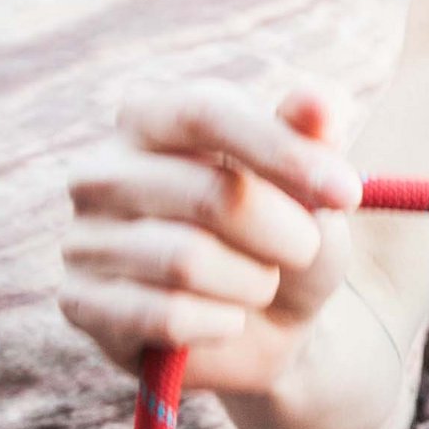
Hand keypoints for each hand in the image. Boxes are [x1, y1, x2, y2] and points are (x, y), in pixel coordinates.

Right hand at [58, 82, 361, 392]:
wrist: (267, 327)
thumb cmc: (285, 236)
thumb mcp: (312, 187)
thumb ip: (313, 139)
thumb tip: (319, 100)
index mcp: (151, 119)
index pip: (205, 112)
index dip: (282, 151)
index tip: (349, 193)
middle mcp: (102, 171)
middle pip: (209, 195)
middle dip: (284, 235)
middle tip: (303, 250)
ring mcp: (81, 238)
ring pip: (188, 261)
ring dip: (252, 283)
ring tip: (257, 283)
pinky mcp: (80, 304)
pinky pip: (166, 316)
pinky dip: (220, 324)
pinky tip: (226, 320)